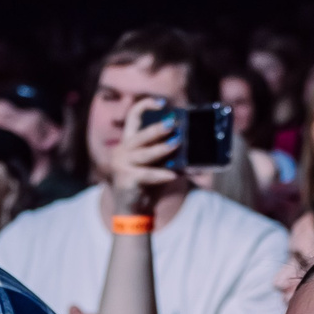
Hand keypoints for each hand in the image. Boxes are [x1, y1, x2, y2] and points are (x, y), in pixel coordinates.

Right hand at [102, 99, 183, 214]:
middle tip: (174, 124)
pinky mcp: (126, 180)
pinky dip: (161, 175)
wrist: (132, 210)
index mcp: (128, 143)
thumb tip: (191, 145)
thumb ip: (167, 154)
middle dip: (158, 128)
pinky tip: (173, 175)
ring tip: (177, 143)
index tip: (162, 103)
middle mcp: (122, 151)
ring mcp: (121, 165)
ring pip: (144, 154)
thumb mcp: (157, 164)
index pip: (133, 117)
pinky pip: (147, 175)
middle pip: (140, 135)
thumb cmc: (146, 184)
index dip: (145, 106)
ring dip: (162, 149)